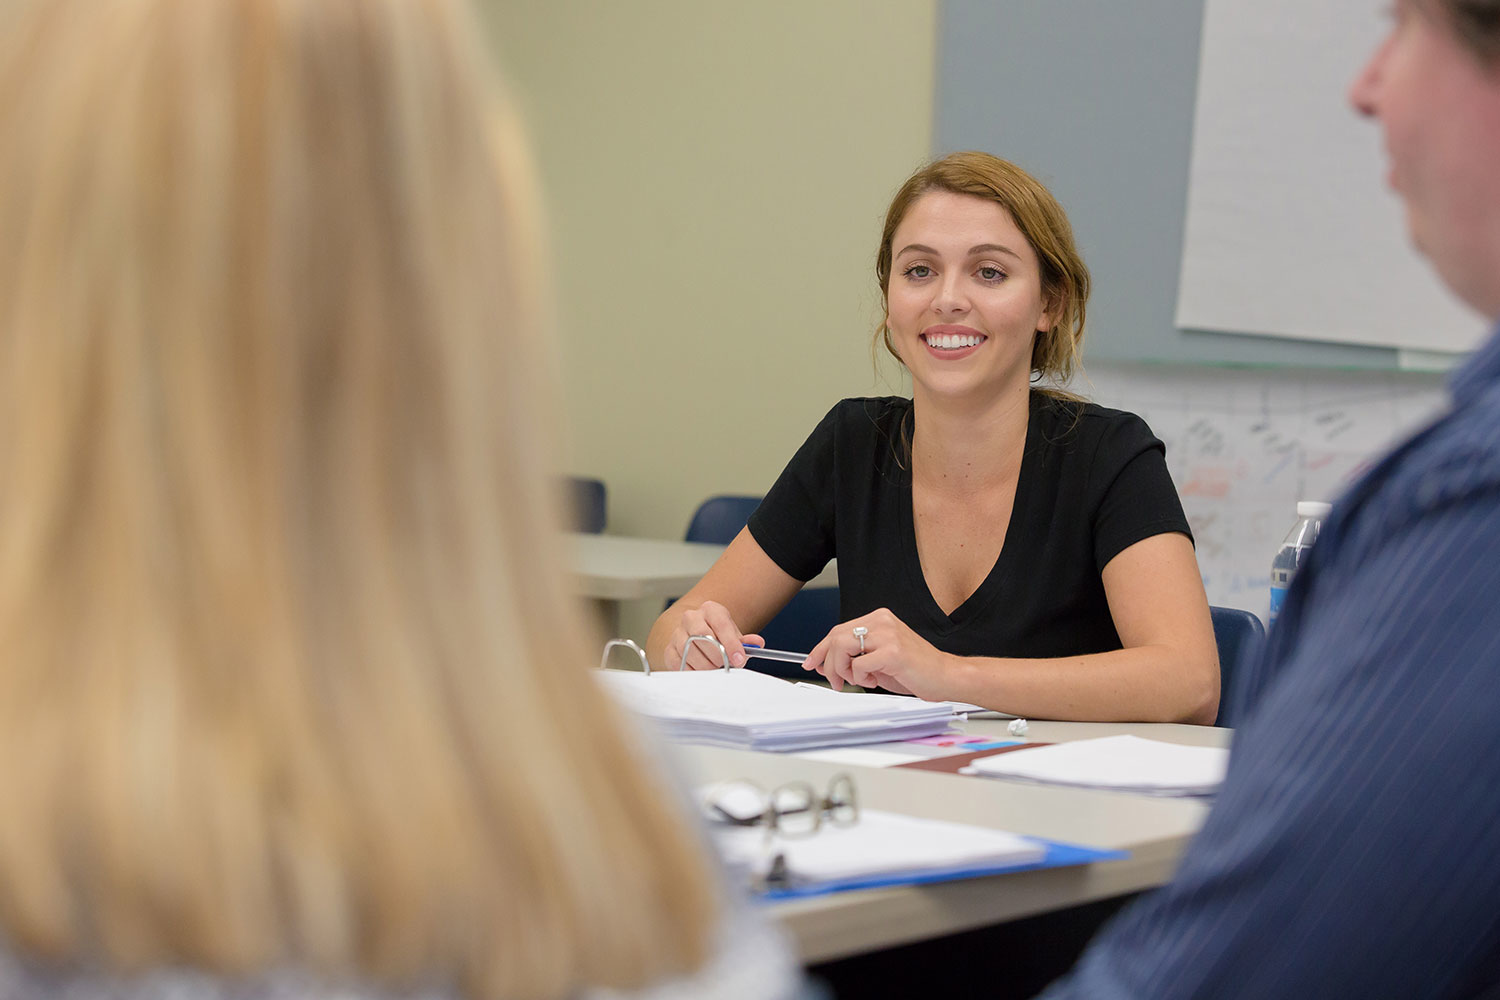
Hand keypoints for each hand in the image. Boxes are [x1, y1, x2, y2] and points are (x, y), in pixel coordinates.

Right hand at [664, 600, 763, 670]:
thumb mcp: (733, 635)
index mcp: (710, 610)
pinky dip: (693, 671)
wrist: (694, 635)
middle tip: (726, 666)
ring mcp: (677, 633)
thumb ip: (745, 641)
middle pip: (702, 636)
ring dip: (706, 666)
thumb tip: (757, 643)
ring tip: (715, 669)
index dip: (731, 643)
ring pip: (690, 651)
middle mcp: (691, 617)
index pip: (721, 624)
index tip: (739, 659)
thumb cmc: (718, 636)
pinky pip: (680, 664)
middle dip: (717, 655)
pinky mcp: (669, 650)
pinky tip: (702, 672)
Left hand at [802, 608, 951, 698]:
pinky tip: (876, 680)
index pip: (838, 630)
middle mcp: (882, 621)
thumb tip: (824, 662)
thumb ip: (853, 656)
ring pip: (842, 647)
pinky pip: (859, 665)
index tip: (811, 662)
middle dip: (828, 663)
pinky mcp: (893, 651)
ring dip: (842, 670)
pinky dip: (861, 678)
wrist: (945, 676)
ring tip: (856, 681)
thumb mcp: (878, 658)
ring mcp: (888, 635)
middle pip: (836, 637)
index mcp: (879, 619)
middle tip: (835, 681)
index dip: (821, 648)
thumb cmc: (914, 669)